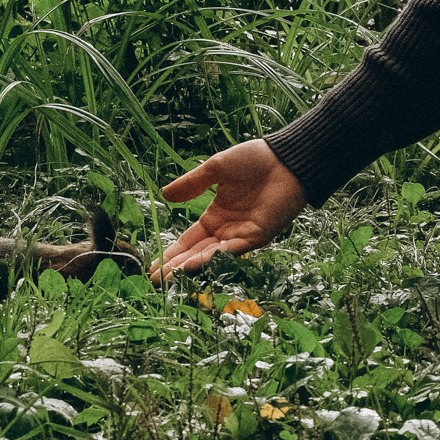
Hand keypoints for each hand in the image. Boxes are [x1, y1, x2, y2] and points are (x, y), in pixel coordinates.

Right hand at [152, 139, 307, 279]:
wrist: (286, 159)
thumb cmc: (254, 160)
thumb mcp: (216, 168)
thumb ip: (192, 183)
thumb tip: (164, 195)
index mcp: (216, 215)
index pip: (189, 240)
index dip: (172, 253)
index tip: (153, 266)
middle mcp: (227, 230)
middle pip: (196, 253)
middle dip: (175, 267)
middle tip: (155, 280)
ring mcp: (242, 235)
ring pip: (211, 256)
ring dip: (190, 266)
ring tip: (168, 277)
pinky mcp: (257, 236)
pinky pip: (231, 250)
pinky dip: (212, 258)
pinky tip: (192, 264)